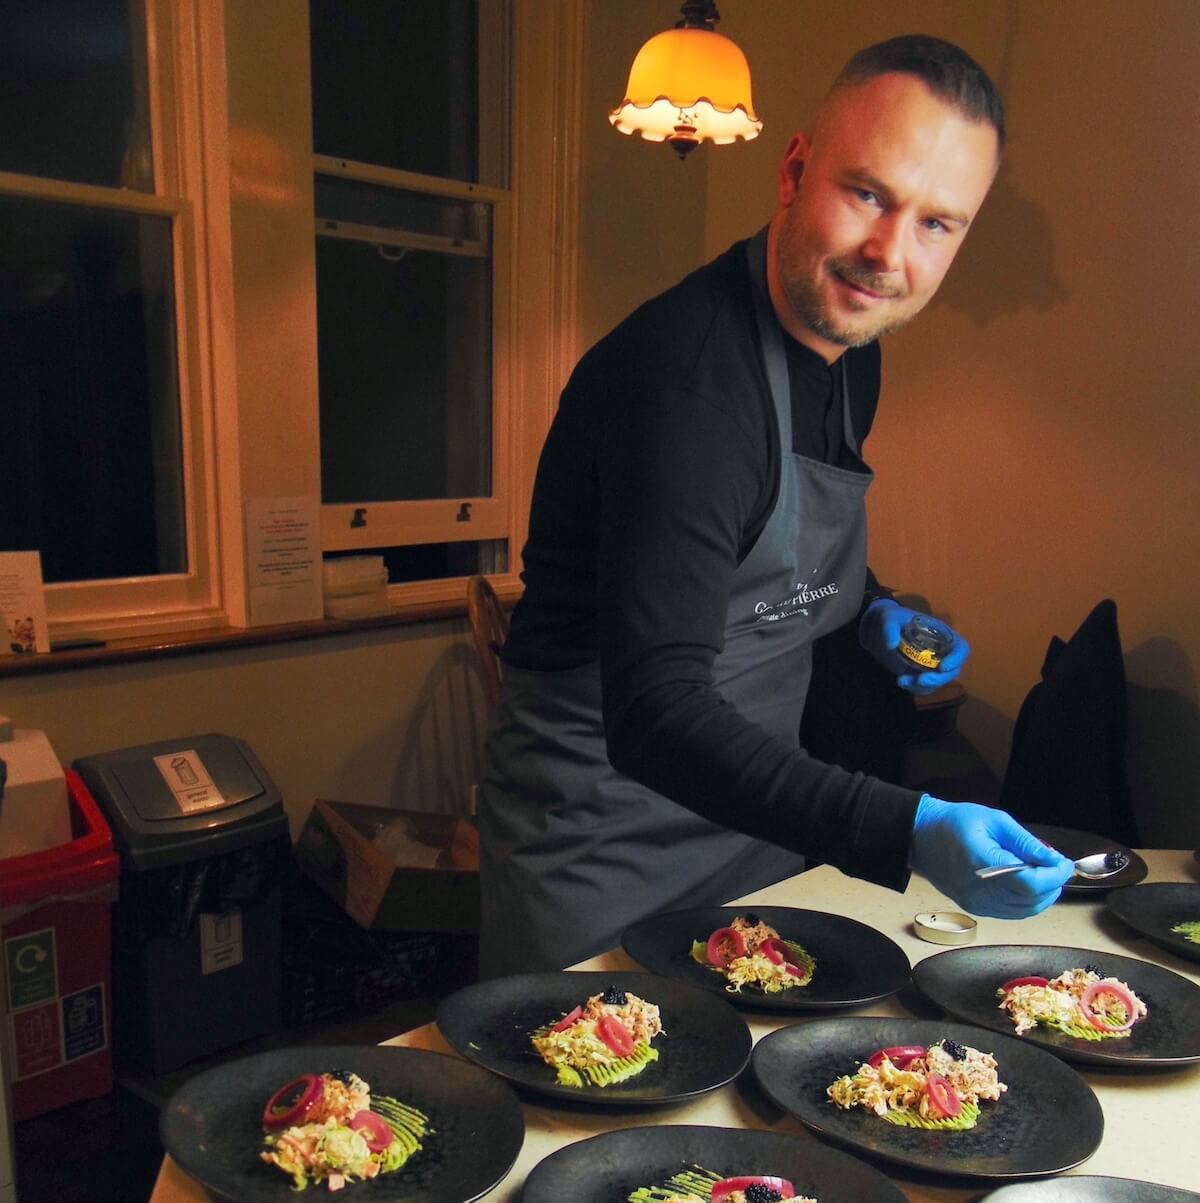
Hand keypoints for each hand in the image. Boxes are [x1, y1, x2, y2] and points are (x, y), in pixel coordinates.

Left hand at [858, 599, 969, 694]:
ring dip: (923, 686)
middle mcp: (941, 652)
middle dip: (939, 679)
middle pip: (952, 671)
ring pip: (938, 682)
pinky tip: (900, 681)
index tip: (943, 666)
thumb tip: (891, 644)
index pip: (960, 648)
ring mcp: (930, 665)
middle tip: (921, 680)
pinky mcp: (919, 675)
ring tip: (902, 681)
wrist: (878, 631)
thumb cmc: (891, 619)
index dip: (957, 659)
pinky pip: (924, 687)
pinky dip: (914, 689)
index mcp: (941, 635)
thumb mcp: (888, 618)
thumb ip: (890, 628)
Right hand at [910, 795, 1074, 917]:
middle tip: (1057, 865)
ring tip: (1045, 873)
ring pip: (1025, 910)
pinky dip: (1028, 902)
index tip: (1063, 863)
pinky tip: (1029, 884)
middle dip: (1053, 883)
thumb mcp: (994, 820)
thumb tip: (1053, 859)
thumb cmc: (954, 822)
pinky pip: (1012, 913)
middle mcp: (978, 889)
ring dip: (1043, 895)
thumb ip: (1025, 842)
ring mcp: (976, 902)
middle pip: (1031, 899)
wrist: (920, 836)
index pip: (1029, 881)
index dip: (1054, 875)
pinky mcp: (975, 908)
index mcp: (982, 862)